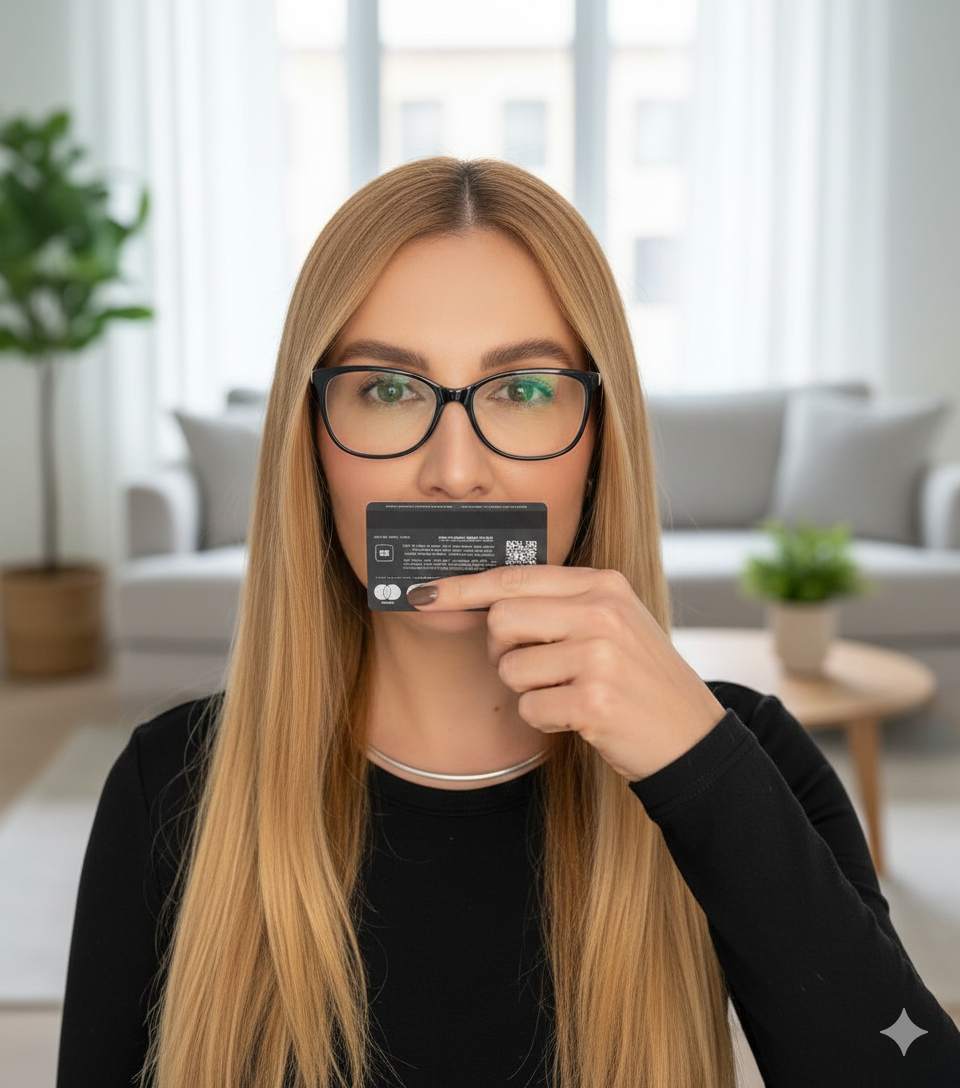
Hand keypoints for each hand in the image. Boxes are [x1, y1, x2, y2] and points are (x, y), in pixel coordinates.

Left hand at [406, 564, 727, 781]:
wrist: (691, 737)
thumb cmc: (640, 680)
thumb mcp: (613, 624)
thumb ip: (558, 606)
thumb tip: (484, 603)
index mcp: (603, 585)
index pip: (514, 578)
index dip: (462, 588)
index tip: (424, 594)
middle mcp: (602, 612)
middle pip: (502, 621)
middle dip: (503, 651)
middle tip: (538, 667)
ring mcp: (600, 655)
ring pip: (511, 669)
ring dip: (529, 690)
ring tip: (572, 693)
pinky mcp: (595, 699)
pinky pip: (530, 708)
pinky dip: (546, 719)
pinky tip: (581, 717)